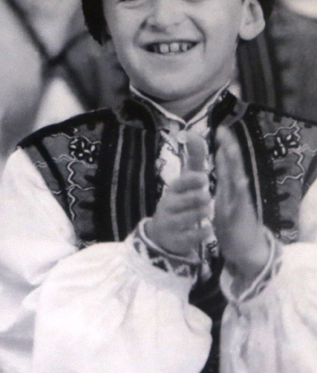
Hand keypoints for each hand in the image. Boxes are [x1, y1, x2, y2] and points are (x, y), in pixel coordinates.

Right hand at [148, 130, 213, 257]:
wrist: (163, 235)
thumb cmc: (179, 202)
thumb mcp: (185, 181)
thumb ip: (193, 159)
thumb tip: (193, 131)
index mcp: (172, 192)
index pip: (179, 183)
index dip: (190, 181)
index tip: (203, 178)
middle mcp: (168, 206)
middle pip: (182, 201)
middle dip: (195, 198)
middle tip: (206, 197)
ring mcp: (171, 224)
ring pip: (186, 218)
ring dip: (198, 214)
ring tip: (208, 212)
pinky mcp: (177, 240)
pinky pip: (189, 237)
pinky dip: (199, 233)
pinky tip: (207, 230)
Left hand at [214, 126, 270, 282]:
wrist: (244, 248)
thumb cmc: (233, 222)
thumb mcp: (224, 197)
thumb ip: (223, 178)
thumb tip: (220, 158)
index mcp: (230, 186)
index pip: (227, 162)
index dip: (223, 146)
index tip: (219, 129)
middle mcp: (237, 190)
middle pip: (233, 165)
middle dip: (228, 148)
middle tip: (223, 130)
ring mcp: (241, 200)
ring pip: (238, 177)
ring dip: (233, 163)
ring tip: (229, 147)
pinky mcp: (242, 214)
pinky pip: (241, 200)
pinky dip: (239, 189)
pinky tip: (239, 178)